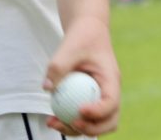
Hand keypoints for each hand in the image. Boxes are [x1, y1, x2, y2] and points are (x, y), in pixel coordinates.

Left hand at [44, 18, 120, 136]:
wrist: (87, 31)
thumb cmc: (82, 36)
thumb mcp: (70, 46)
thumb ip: (58, 66)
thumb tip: (48, 88)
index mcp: (111, 79)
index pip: (111, 102)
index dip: (98, 112)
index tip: (79, 110)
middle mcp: (109, 91)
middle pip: (110, 121)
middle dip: (91, 129)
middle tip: (70, 122)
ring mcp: (100, 97)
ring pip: (96, 124)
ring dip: (76, 130)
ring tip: (52, 123)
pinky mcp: (89, 99)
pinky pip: (82, 118)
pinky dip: (69, 122)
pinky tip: (51, 119)